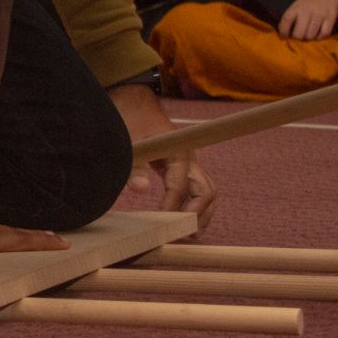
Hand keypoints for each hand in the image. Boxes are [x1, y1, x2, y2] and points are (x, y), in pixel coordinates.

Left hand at [112, 83, 215, 230]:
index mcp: (179, 151)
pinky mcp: (186, 169)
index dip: (171, 206)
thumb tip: (139, 190)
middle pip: (206, 191)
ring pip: (207, 193)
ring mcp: (191, 164)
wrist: (136, 105)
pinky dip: (197, 207)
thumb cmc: (132, 120)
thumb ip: (134, 165)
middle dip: (197, 213)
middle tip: (182, 232)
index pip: (180, 185)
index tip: (161, 222)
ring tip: (188, 233)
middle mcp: (190, 159)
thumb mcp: (129, 140)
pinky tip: (187, 221)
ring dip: (202, 213)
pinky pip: (199, 191)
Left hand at [279, 0, 337, 40]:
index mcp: (296, 7)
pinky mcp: (330, 18)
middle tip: (298, 37)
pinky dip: (320, 37)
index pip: (286, 20)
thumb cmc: (308, 1)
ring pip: (311, 36)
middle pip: (299, 33)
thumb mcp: (296, 6)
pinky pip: (324, 34)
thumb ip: (290, 17)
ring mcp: (319, 15)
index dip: (283, 31)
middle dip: (297, 38)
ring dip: (308, 39)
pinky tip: (317, 35)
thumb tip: (283, 34)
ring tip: (308, 35)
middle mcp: (307, 11)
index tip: (283, 37)